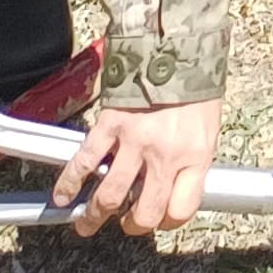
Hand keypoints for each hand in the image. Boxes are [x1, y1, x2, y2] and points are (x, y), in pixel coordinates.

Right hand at [51, 99, 221, 236]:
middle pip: (144, 213)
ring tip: (88, 223)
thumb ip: (193, 159)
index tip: (162, 219)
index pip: (181, 210)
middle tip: (126, 223)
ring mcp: (135, 141)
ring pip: (110, 196)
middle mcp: (165, 155)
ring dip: (95, 216)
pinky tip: (64, 197)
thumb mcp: (208, 127)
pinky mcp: (111, 125)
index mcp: (195, 156)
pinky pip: (85, 162)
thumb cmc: (197, 87)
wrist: (178, 47)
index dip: (169, 221)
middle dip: (132, 225)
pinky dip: (70, 184)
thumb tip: (178, 186)